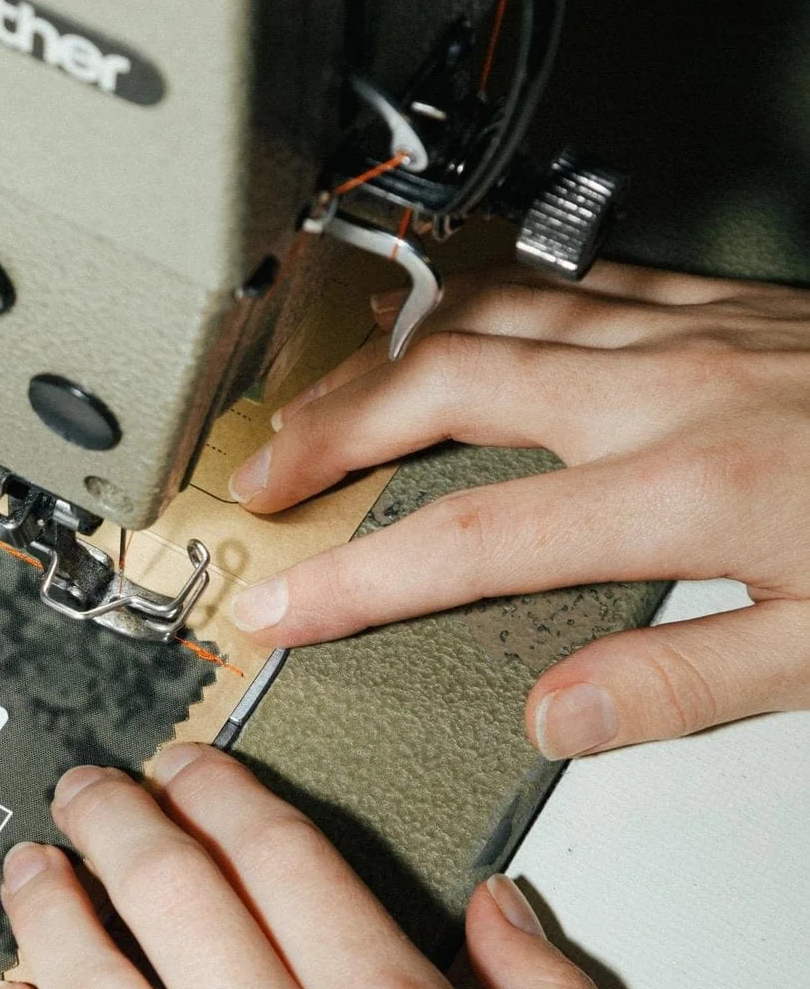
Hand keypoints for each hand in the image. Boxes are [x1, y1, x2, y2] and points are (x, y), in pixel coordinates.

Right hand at [226, 262, 809, 757]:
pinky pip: (577, 276)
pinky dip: (496, 296)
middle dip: (330, 424)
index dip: (350, 577)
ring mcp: (695, 327)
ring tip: (331, 389)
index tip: (273, 601)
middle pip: (446, 383)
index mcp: (684, 490)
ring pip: (500, 308)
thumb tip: (558, 713)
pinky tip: (476, 314)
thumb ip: (687, 682)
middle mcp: (668, 390)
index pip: (468, 543)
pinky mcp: (729, 297)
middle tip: (259, 467)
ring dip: (396, 348)